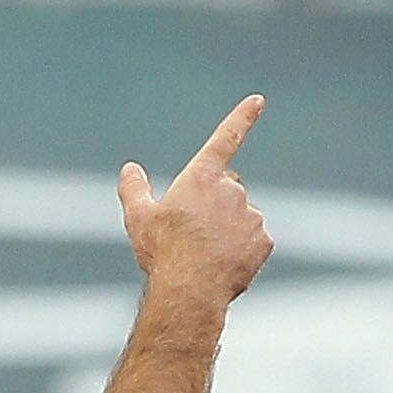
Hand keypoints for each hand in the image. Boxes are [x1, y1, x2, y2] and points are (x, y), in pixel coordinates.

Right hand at [118, 97, 273, 310]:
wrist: (189, 291)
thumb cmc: (162, 253)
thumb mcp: (139, 219)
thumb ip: (134, 190)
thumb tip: (129, 170)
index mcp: (202, 177)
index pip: (226, 139)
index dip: (242, 118)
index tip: (258, 101)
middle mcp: (231, 189)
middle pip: (227, 192)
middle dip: (216, 207)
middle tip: (195, 237)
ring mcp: (250, 215)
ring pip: (242, 220)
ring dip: (229, 233)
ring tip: (207, 258)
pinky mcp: (263, 241)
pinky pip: (255, 243)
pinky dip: (243, 253)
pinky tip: (225, 267)